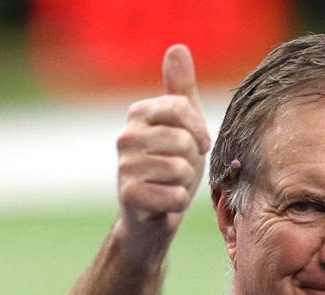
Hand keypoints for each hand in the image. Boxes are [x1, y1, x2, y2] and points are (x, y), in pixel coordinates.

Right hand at [116, 44, 210, 238]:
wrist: (152, 216)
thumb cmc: (171, 165)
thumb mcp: (182, 124)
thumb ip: (181, 88)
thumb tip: (177, 48)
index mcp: (139, 113)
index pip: (183, 107)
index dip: (199, 130)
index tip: (198, 143)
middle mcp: (126, 136)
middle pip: (183, 141)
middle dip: (191, 161)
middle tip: (180, 170)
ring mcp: (124, 166)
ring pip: (181, 170)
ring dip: (185, 183)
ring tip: (171, 185)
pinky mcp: (128, 195)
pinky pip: (174, 195)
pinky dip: (177, 203)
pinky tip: (165, 202)